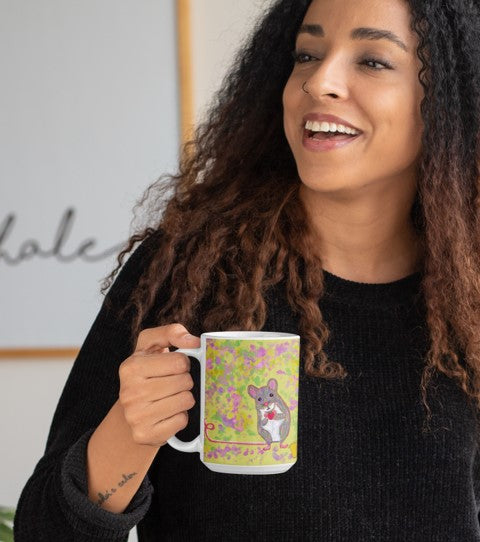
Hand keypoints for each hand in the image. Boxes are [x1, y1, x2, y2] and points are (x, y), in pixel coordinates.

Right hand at [118, 323, 199, 446]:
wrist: (132, 407)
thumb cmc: (148, 371)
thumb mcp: (153, 344)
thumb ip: (172, 332)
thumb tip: (194, 341)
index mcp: (131, 367)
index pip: (180, 361)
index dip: (183, 363)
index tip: (173, 367)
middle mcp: (129, 392)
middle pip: (184, 382)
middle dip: (185, 381)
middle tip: (172, 383)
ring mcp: (135, 416)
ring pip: (186, 401)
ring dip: (184, 398)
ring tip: (170, 397)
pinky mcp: (145, 435)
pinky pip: (181, 421)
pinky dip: (180, 417)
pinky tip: (167, 413)